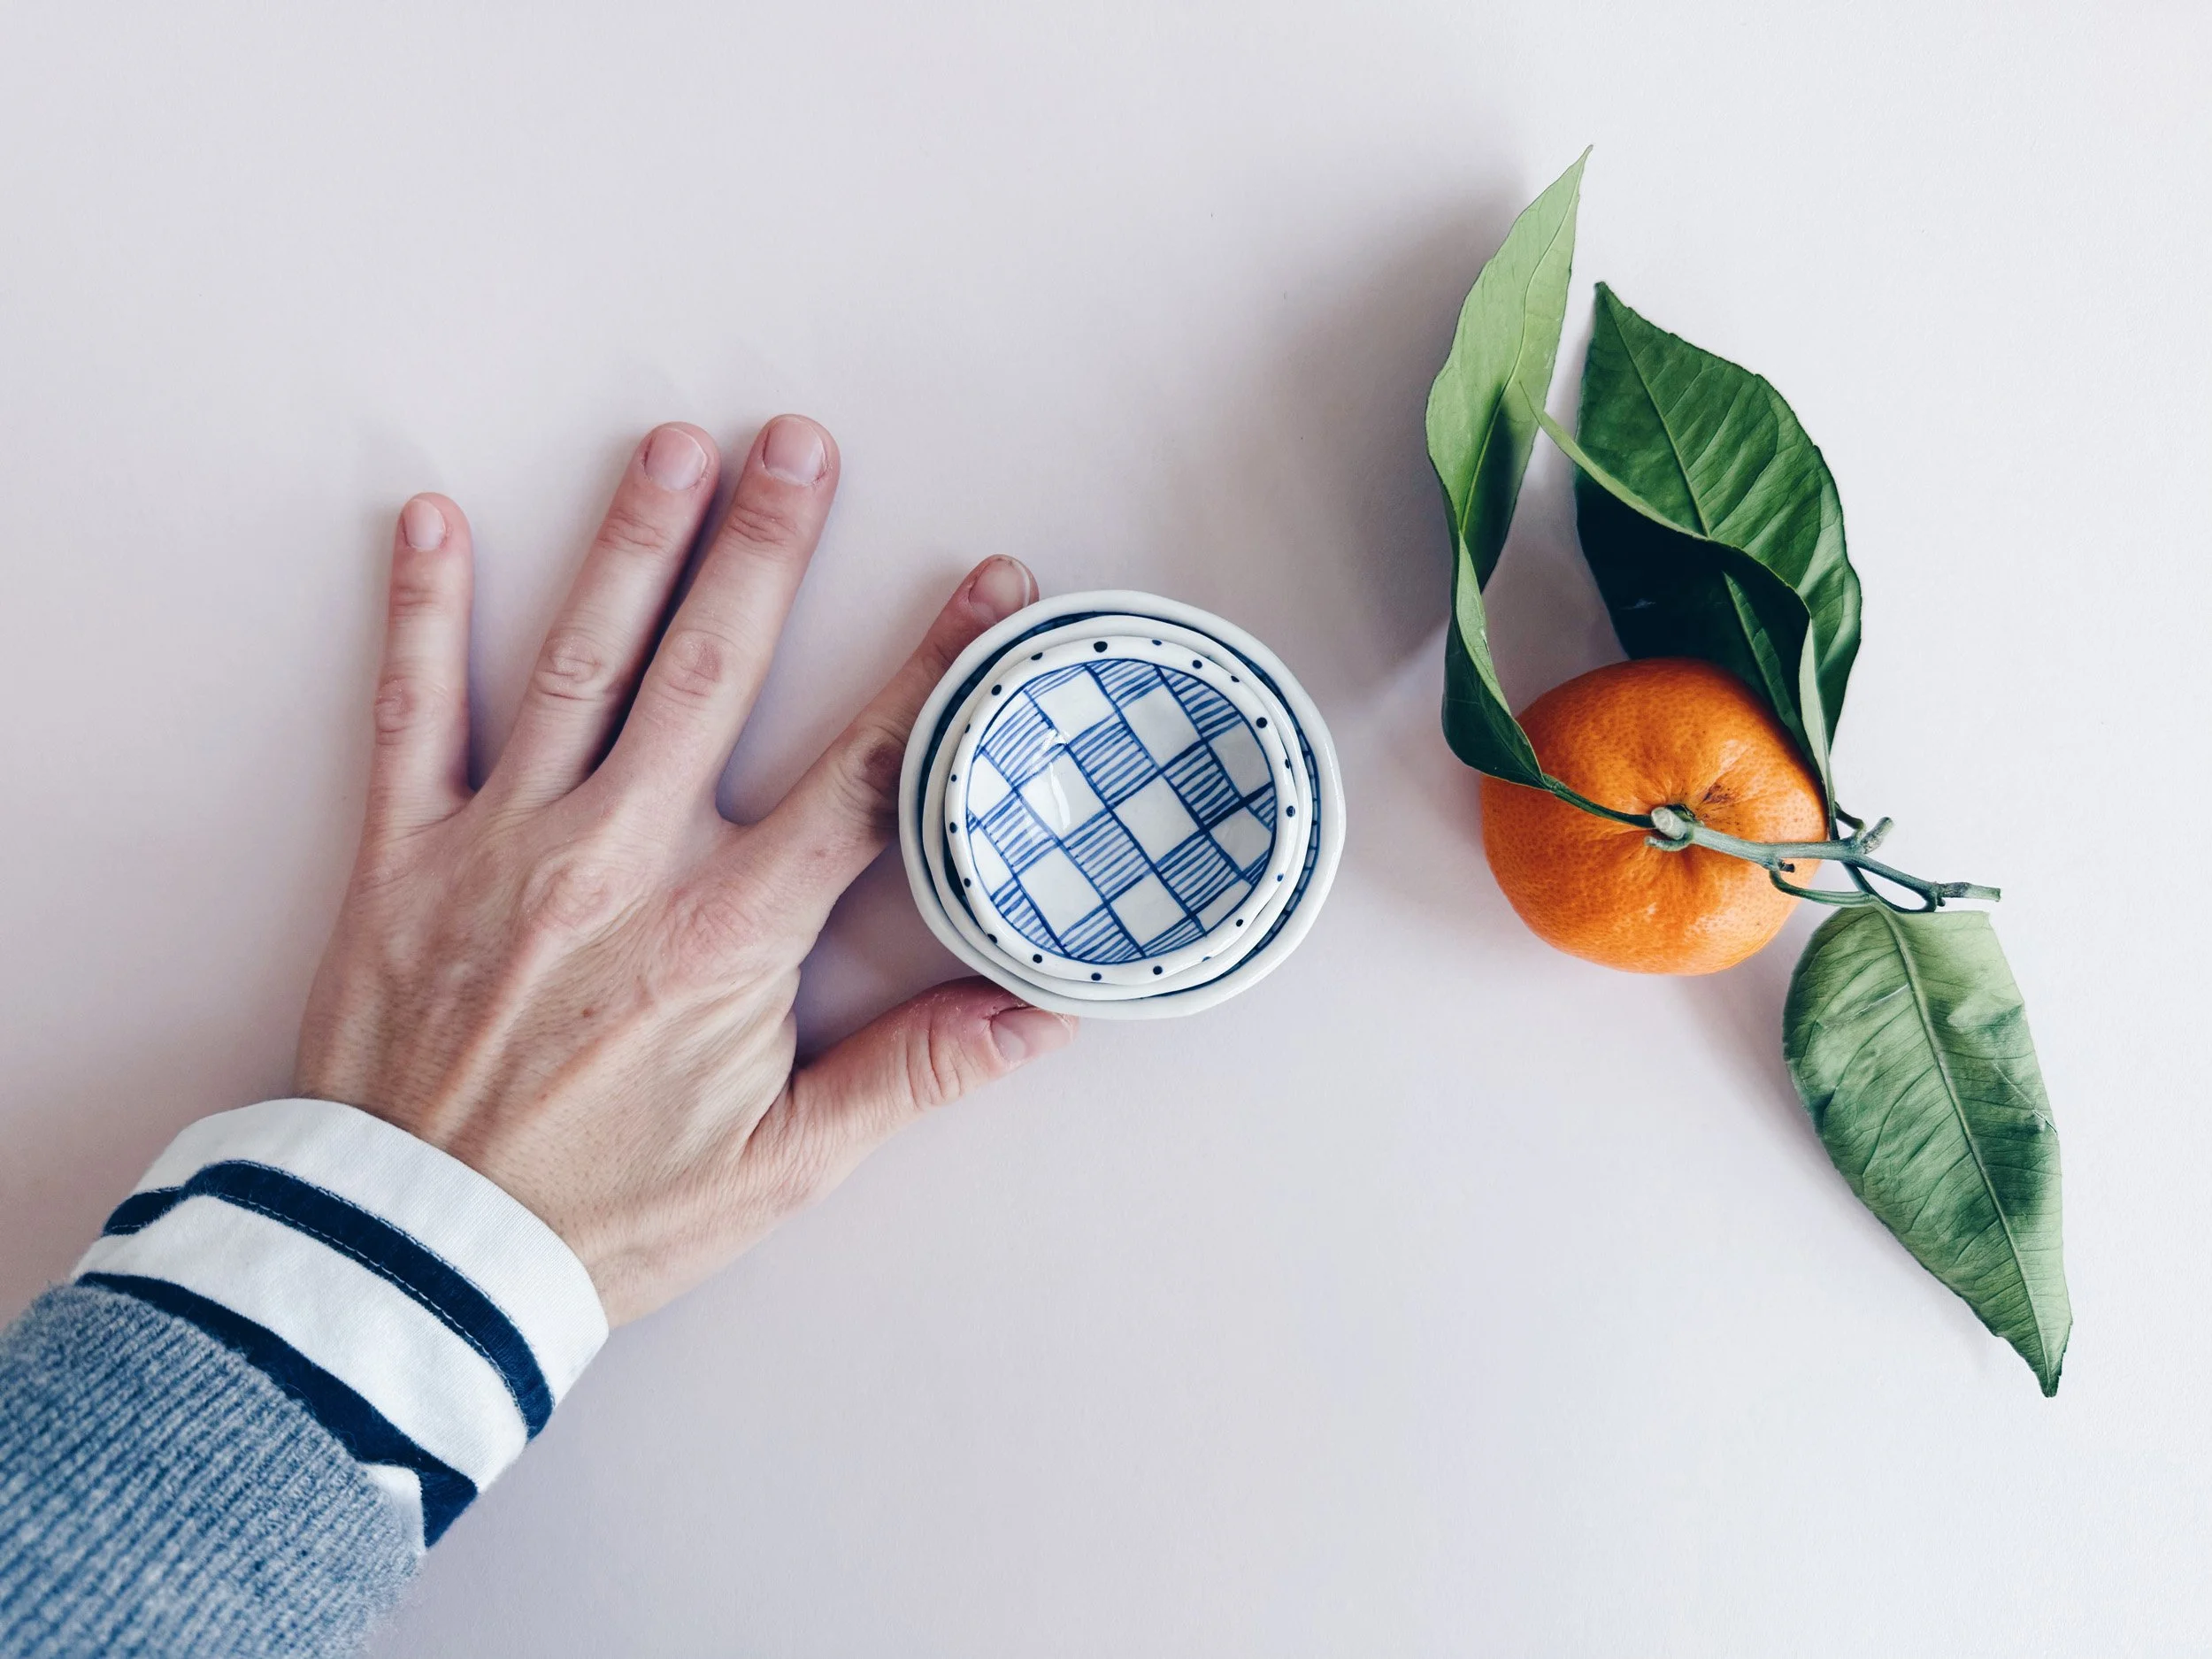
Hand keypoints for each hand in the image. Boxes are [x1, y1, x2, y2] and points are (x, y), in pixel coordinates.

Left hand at [294, 417, 1075, 1324]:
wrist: (416, 1257)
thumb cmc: (606, 1214)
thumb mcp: (784, 1163)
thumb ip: (912, 1075)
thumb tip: (1037, 1012)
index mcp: (725, 932)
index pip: (859, 772)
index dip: (932, 669)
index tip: (987, 586)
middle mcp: (620, 860)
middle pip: (711, 669)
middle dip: (767, 546)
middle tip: (801, 442)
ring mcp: (506, 845)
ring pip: (581, 663)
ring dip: (632, 543)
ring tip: (673, 444)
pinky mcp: (405, 857)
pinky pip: (412, 713)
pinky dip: (422, 613)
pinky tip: (432, 519)